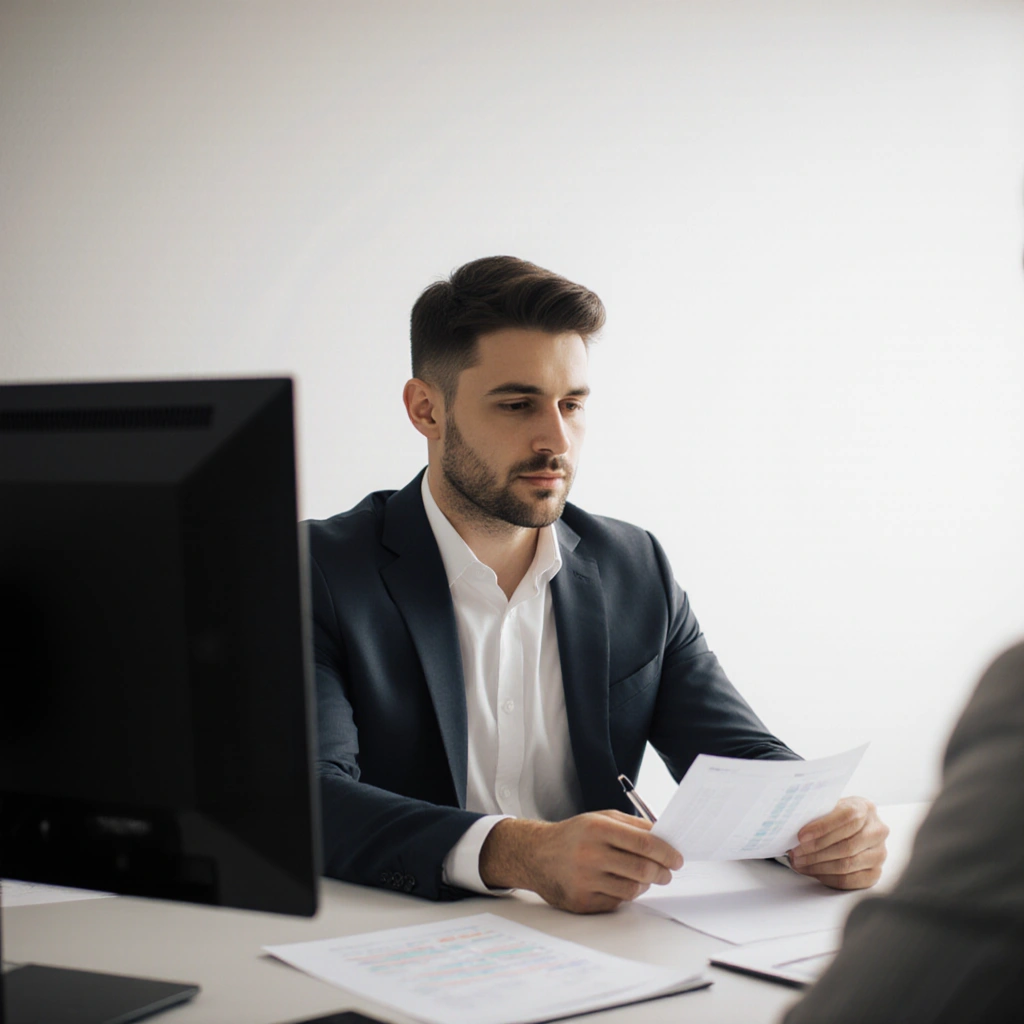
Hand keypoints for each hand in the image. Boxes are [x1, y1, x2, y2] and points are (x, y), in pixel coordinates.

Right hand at [479, 810, 682, 913]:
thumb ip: (633, 826)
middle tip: (667, 872)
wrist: (536, 855)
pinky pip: (617, 902)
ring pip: (633, 889)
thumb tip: (666, 837)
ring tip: (644, 877)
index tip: (677, 858)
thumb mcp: (600, 819)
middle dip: (662, 872)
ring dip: (646, 884)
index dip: (666, 852)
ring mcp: (585, 881)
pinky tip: (620, 883)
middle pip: (642, 869)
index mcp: (597, 829)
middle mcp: (590, 855)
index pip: (644, 843)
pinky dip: (625, 894)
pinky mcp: (582, 902)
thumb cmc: (574, 835)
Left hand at [788, 796, 888, 889]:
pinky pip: (850, 880)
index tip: (801, 836)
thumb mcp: (828, 807)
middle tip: (795, 854)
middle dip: (816, 852)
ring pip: (847, 864)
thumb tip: (793, 824)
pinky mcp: (875, 873)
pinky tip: (813, 871)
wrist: (851, 828)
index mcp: (865, 807)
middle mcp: (878, 830)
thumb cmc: (834, 817)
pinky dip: (827, 877)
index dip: (823, 828)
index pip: (848, 817)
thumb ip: (817, 813)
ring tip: (800, 863)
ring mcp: (879, 853)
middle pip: (847, 845)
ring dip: (818, 866)